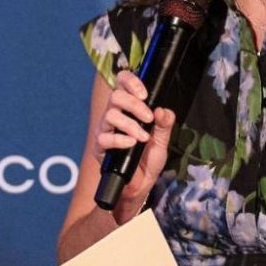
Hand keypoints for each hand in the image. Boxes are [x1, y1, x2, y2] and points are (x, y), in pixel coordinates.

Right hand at [98, 70, 176, 222]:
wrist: (141, 184)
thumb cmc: (148, 160)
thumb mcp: (162, 140)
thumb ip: (164, 124)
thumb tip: (162, 110)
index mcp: (129, 108)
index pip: (122, 83)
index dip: (130, 81)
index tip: (144, 93)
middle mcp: (114, 115)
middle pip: (115, 96)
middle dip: (134, 105)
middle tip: (148, 119)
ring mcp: (105, 130)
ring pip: (110, 115)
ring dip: (130, 124)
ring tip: (142, 137)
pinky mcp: (100, 147)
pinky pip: (105, 138)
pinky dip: (120, 139)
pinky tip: (131, 144)